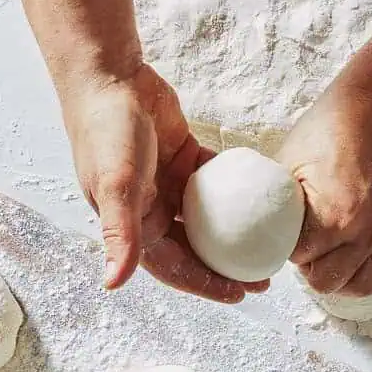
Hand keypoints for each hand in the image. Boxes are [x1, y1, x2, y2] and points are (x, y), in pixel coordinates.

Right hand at [62, 63, 268, 302]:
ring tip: (266, 245)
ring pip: (207, 220)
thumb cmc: (106, 131)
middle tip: (261, 278)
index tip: (238, 294)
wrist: (110, 76)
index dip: (204, 284)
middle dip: (225, 267)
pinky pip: (215, 184)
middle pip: (194, 249)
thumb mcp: (115, 185)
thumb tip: (113, 282)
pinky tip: (262, 200)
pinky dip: (236, 192)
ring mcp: (168, 184)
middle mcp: (150, 209)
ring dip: (234, 235)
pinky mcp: (184, 159)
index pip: (173, 267)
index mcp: (132, 224)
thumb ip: (119, 234)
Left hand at [277, 81, 371, 296]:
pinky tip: (352, 255)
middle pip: (328, 283)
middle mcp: (363, 231)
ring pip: (361, 286)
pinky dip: (368, 271)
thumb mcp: (287, 163)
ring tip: (327, 258)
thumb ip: (275, 202)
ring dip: (340, 279)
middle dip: (310, 270)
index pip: (299, 259)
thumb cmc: (327, 130)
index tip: (284, 233)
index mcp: (333, 217)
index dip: (286, 249)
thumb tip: (259, 225)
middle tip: (303, 248)